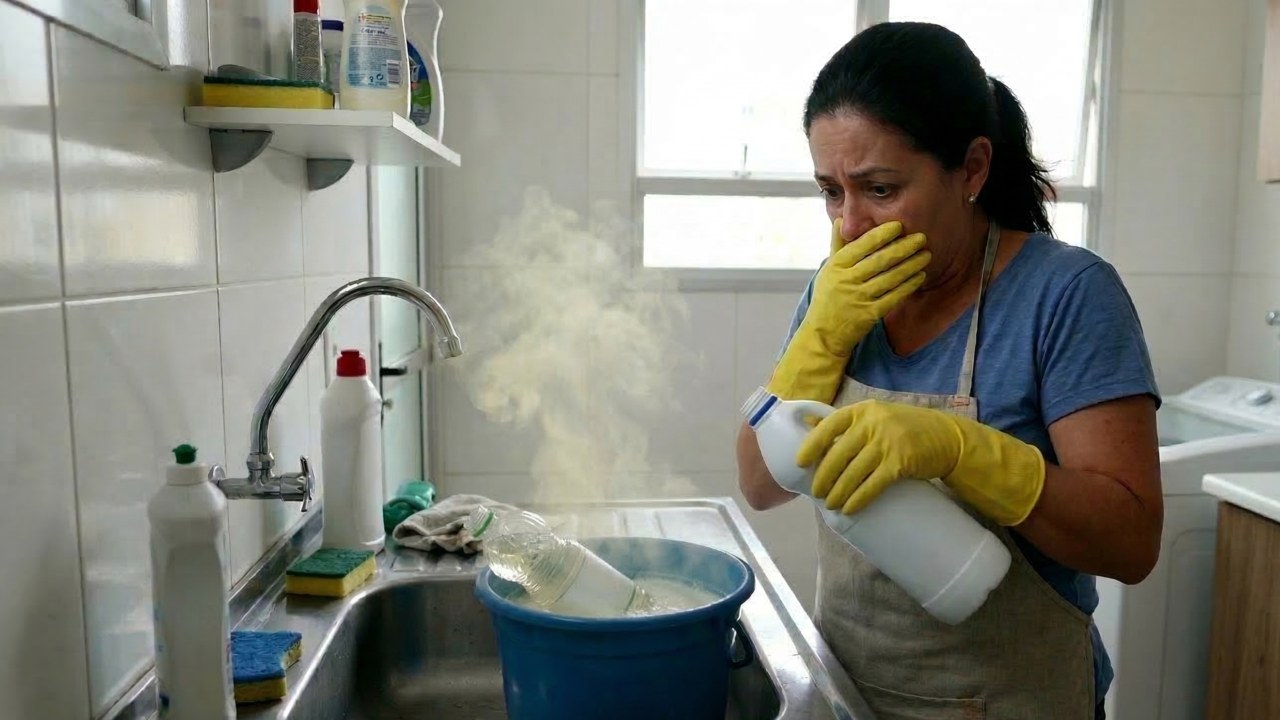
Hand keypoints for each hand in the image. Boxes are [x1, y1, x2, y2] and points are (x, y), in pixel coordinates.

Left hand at [796, 399, 1045, 525]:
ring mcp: (887, 443)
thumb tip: (809, 427)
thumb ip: (849, 424)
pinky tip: (850, 508)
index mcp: (863, 411)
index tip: (799, 463)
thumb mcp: (877, 417)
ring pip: (853, 473)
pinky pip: (873, 485)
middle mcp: (873, 424)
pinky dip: (858, 499)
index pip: (829, 425)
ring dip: (838, 492)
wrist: (947, 437)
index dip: (812, 445)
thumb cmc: (905, 429)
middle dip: (823, 477)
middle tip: (816, 493)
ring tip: (831, 504)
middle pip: (838, 455)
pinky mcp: (900, 463)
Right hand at [809, 219, 929, 353]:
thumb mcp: (828, 270)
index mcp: (836, 266)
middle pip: (880, 260)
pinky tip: (919, 276)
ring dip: (911, 265)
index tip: (899, 225)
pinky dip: (908, 285)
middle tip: (921, 237)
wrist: (823, 334)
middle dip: (903, 247)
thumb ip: (837, 245)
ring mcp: (858, 299)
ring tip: (926, 255)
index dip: (881, 234)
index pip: (861, 246)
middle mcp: (846, 281)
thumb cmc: (828, 298)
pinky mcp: (869, 315)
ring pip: (890, 278)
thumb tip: (841, 219)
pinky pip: (894, 297)